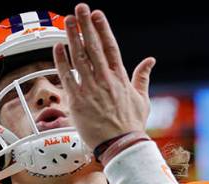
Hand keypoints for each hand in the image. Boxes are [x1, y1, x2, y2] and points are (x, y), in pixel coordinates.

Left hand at [52, 3, 155, 150]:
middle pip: (93, 46)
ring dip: (73, 37)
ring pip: (79, 57)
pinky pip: (67, 77)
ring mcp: (91, 89)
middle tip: (80, 8)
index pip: (110, 47)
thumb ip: (143, 77)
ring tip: (68, 20)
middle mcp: (105, 80)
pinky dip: (62, 61)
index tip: (97, 14)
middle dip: (86, 25)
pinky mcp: (78, 101)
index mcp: (120, 78)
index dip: (102, 28)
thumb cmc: (131, 126)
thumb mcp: (142, 99)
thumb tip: (151, 60)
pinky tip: (57, 47)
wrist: (121, 146)